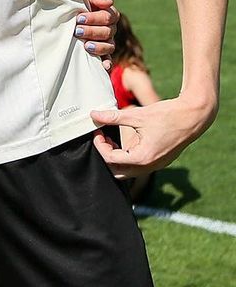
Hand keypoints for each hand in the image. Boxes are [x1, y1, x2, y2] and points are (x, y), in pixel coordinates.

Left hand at [75, 0, 118, 67]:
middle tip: (77, 31)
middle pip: (107, 32)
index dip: (94, 18)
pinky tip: (105, 67)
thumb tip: (110, 2)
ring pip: (109, 46)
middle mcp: (111, 29)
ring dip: (98, 46)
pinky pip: (108, 59)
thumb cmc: (77, 4)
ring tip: (86, 45)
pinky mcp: (103, 53)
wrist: (68, 15)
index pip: (108, 17)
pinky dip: (108, 63)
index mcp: (109, 14)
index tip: (79, 18)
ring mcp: (108, 42)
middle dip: (92, 31)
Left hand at [91, 83, 217, 177]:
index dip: (100, 145)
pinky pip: (139, 166)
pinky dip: (128, 157)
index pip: (111, 160)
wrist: (193, 116)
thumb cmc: (167, 115)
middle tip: (102, 139)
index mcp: (143, 158)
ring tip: (111, 139)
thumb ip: (113, 117)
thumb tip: (93, 114)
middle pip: (118, 172)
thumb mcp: (136, 115)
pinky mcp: (160, 161)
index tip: (98, 132)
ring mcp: (157, 165)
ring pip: (129, 171)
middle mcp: (150, 166)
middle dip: (106, 156)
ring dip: (117, 158)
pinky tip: (125, 141)